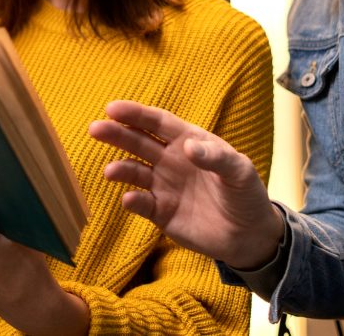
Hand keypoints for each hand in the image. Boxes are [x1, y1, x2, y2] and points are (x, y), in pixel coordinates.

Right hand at [89, 100, 283, 268]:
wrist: (249, 235)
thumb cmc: (246, 194)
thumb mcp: (240, 171)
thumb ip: (216, 157)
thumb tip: (189, 147)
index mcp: (189, 141)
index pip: (158, 123)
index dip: (136, 114)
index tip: (113, 108)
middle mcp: (171, 160)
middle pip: (139, 142)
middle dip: (117, 134)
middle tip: (95, 128)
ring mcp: (164, 186)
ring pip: (135, 171)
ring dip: (121, 169)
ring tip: (110, 172)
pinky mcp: (161, 212)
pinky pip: (142, 204)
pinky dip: (133, 201)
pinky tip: (129, 199)